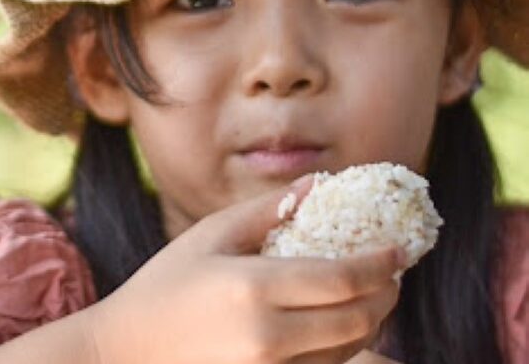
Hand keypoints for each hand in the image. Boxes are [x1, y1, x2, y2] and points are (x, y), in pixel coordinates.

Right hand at [85, 177, 403, 363]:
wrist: (129, 353)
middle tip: (393, 271)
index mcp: (253, 289)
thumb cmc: (164, 286)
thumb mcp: (209, 236)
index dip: (380, 264)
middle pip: (357, 319)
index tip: (400, 249)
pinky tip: (337, 320)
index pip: (342, 278)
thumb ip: (265, 211)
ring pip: (347, 349)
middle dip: (386, 294)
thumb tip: (318, 184)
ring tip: (371, 292)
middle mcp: (269, 338)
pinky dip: (343, 343)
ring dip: (371, 320)